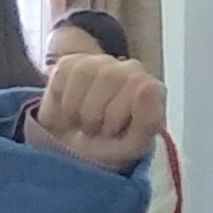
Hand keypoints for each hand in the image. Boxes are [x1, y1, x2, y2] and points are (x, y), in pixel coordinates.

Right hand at [28, 53, 165, 172]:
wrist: (77, 149)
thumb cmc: (111, 145)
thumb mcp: (133, 145)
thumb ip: (149, 118)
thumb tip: (149, 84)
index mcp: (152, 88)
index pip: (138, 84)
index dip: (116, 115)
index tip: (113, 132)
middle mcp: (130, 69)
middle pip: (109, 76)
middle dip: (95, 114)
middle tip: (96, 130)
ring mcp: (101, 63)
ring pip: (84, 72)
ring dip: (77, 109)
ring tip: (82, 122)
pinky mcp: (71, 64)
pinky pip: (62, 75)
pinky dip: (60, 103)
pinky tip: (70, 112)